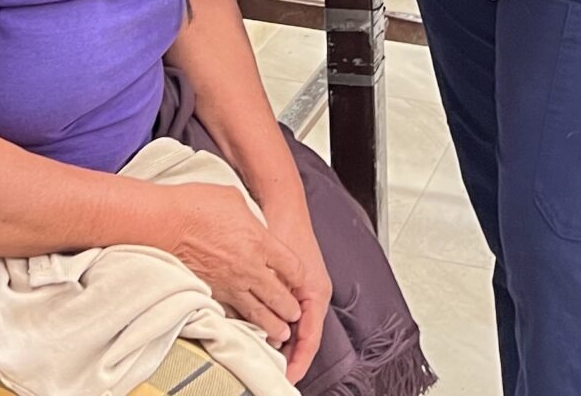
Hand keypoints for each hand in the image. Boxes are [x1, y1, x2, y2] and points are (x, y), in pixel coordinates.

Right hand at [165, 185, 304, 348]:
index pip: (293, 268)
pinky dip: (244, 322)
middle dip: (290, 309)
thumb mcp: (235, 199)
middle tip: (295, 315)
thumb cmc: (196, 204)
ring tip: (281, 334)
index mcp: (260, 242)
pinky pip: (234, 314)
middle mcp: (249, 268)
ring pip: (259, 313)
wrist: (164, 223)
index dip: (299, 277)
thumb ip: (252, 219)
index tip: (298, 281)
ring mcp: (230, 284)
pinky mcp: (212, 292)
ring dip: (272, 325)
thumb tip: (256, 226)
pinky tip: (248, 327)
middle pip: (280, 296)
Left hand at [260, 197, 331, 379]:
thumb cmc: (285, 229)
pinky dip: (279, 326)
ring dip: (284, 344)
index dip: (299, 362)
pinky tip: (264, 333)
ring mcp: (304, 289)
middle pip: (304, 338)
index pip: (310, 339)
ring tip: (268, 361)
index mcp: (316, 293)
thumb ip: (276, 300)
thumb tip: (271, 332)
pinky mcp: (294, 284)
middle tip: (274, 375)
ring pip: (296, 327)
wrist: (283, 204)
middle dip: (291, 358)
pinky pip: (290, 314)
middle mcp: (314, 294)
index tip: (288, 377)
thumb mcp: (280, 269)